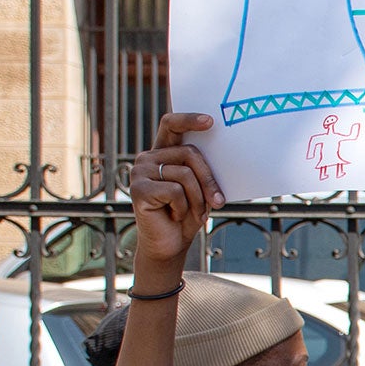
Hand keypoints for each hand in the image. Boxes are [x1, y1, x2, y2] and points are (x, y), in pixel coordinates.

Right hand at [129, 113, 223, 277]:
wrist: (170, 245)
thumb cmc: (187, 215)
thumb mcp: (200, 189)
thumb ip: (202, 170)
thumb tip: (226, 153)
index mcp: (162, 152)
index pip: (171, 125)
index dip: (189, 120)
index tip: (210, 121)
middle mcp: (148, 157)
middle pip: (190, 153)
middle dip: (210, 179)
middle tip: (218, 201)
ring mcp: (139, 172)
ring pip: (186, 174)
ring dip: (198, 199)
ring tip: (193, 212)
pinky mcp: (138, 189)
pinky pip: (175, 191)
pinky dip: (183, 207)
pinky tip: (174, 216)